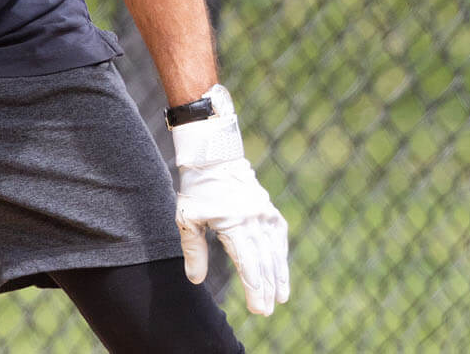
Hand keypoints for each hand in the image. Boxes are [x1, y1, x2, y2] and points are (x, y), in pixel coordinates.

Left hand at [173, 85, 290, 314]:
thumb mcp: (188, 218)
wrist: (213, 157)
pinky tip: (281, 267)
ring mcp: (264, 213)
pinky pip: (278, 235)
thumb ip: (193, 250)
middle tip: (266, 311)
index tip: (258, 308)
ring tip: (281, 297)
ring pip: (275, 250)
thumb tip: (196, 280)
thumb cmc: (196, 189)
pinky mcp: (268, 208)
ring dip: (279, 275)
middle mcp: (253, 219)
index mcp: (233, 223)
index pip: (248, 263)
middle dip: (266, 288)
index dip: (254, 288)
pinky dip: (280, 253)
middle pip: (263, 261)